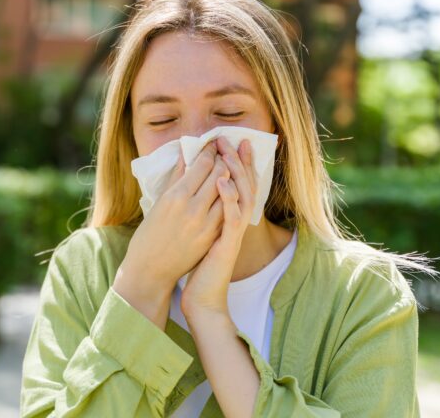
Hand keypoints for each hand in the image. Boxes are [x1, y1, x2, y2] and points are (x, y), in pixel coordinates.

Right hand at [116, 141, 227, 296]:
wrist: (151, 270)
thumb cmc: (149, 234)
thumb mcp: (159, 202)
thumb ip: (176, 177)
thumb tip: (185, 154)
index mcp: (176, 196)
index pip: (203, 164)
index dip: (210, 151)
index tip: (211, 146)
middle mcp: (193, 208)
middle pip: (219, 174)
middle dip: (223, 160)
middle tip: (222, 153)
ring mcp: (206, 224)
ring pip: (229, 191)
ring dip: (229, 178)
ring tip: (226, 171)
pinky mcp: (213, 236)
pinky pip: (229, 210)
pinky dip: (230, 197)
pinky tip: (227, 191)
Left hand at [181, 136, 256, 319]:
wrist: (202, 300)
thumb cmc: (198, 268)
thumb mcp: (201, 234)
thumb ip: (203, 211)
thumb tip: (195, 190)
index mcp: (229, 219)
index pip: (239, 184)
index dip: (239, 163)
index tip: (233, 142)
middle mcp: (235, 223)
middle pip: (245, 185)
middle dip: (239, 160)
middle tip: (233, 139)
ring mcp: (233, 233)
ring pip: (242, 196)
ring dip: (236, 172)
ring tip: (228, 152)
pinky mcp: (227, 244)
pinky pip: (232, 217)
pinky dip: (229, 198)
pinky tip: (222, 182)